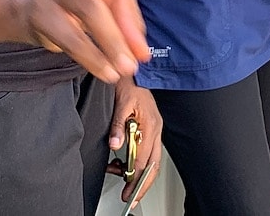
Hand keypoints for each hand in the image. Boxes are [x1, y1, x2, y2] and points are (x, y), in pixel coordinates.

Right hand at [18, 0, 152, 83]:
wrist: (37, 11)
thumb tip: (139, 54)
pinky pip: (71, 38)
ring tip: (126, 67)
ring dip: (108, 41)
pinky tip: (107, 71)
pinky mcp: (43, 15)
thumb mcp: (115, 2)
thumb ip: (130, 21)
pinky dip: (93, 57)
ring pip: (85, 11)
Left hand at [107, 78, 162, 205]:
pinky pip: (146, 151)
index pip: (145, 159)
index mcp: (151, 125)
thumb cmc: (129, 83)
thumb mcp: (121, 103)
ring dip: (137, 172)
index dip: (136, 178)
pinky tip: (122, 163)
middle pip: (153, 164)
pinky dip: (135, 161)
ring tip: (120, 177)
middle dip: (142, 184)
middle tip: (131, 197)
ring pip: (151, 160)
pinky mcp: (149, 129)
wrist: (132, 72)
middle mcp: (155, 129)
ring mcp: (154, 129)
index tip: (129, 192)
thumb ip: (118, 125)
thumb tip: (115, 144)